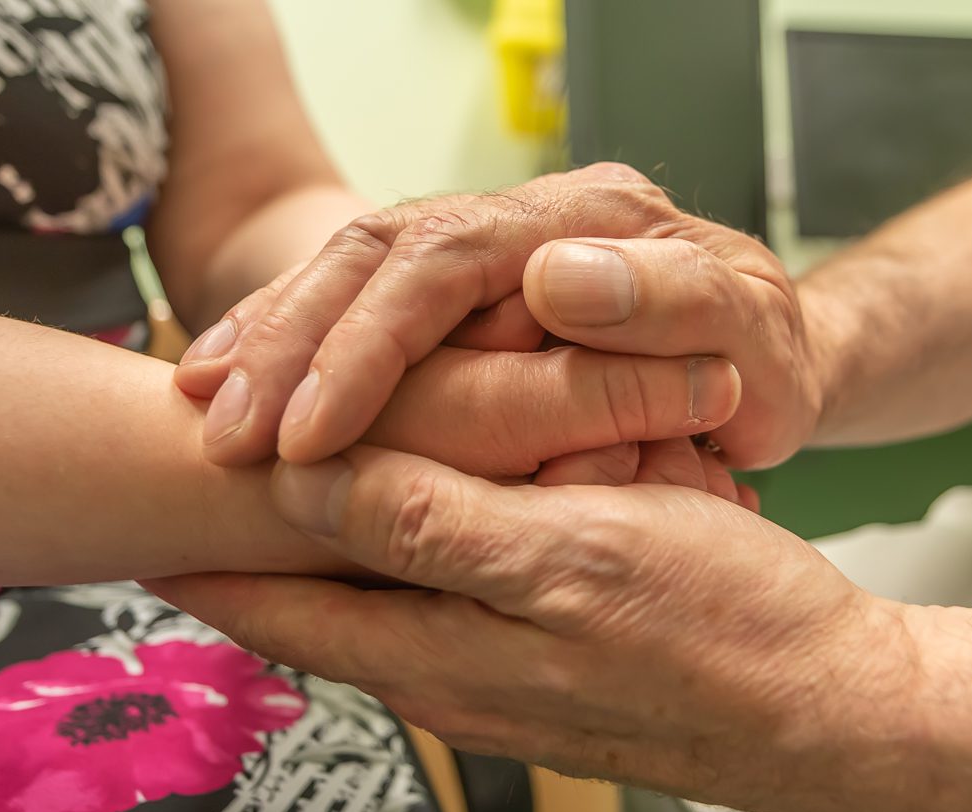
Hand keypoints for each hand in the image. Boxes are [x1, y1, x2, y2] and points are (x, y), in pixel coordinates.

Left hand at [145, 447, 902, 811]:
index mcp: (434, 654)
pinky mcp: (549, 675)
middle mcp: (448, 680)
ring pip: (382, 602)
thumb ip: (426, 523)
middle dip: (251, 544)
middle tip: (203, 470)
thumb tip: (299, 479)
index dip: (200, 546)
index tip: (146, 486)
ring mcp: (499, 683)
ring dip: (335, 543)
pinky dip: (420, 555)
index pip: (269, 606)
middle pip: (311, 609)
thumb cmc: (719, 631)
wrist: (829, 711)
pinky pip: (455, 606)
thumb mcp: (567, 557)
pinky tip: (440, 509)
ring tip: (296, 477)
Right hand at [174, 164, 823, 471]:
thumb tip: (552, 278)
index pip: (449, 260)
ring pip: (348, 270)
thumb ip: (673, 304)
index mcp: (587, 219)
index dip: (372, 344)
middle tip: (222, 431)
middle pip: (376, 254)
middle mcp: (522, 221)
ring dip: (269, 339)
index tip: (311, 430)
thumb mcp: (750, 340)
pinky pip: (356, 301)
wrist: (770, 359)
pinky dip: (290, 342)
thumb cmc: (764, 365)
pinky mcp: (460, 294)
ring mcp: (485, 252)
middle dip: (289, 342)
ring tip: (201, 409)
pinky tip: (231, 384)